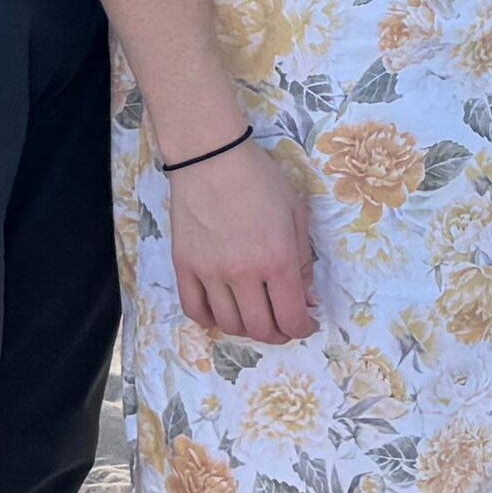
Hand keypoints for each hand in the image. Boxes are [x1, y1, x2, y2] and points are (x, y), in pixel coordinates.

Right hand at [165, 134, 315, 347]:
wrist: (211, 157)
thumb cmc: (260, 179)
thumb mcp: (297, 214)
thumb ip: (303, 260)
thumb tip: (306, 297)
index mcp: (277, 260)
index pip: (291, 316)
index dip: (303, 329)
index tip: (307, 324)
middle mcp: (243, 273)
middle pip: (259, 328)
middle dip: (278, 334)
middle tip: (284, 326)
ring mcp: (210, 272)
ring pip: (229, 324)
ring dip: (247, 329)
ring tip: (256, 318)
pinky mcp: (184, 266)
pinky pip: (195, 310)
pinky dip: (211, 321)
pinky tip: (223, 314)